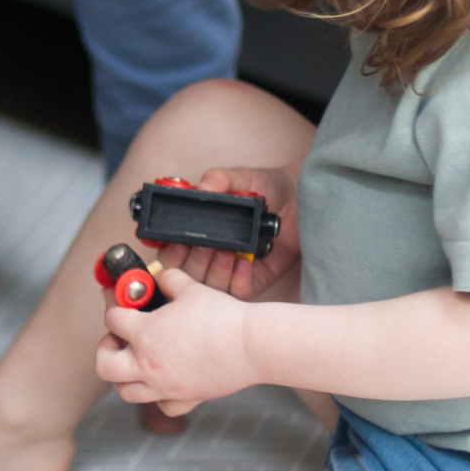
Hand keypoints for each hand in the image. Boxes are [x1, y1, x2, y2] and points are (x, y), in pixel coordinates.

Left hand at [96, 267, 255, 413]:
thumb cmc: (222, 316)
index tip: (118, 302)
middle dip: (105, 350)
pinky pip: (161, 407)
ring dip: (123, 377)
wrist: (251, 344)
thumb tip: (159, 274)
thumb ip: (169, 278)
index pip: (112, 319)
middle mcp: (148, 363)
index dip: (113, 306)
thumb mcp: (191, 288)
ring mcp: (164, 386)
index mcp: (145, 333)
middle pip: (104, 366)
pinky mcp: (185, 398)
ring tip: (135, 362)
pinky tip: (164, 382)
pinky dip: (157, 397)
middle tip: (118, 339)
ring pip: (125, 392)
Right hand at [157, 164, 300, 300]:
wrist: (301, 200)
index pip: (169, 249)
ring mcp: (229, 269)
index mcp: (197, 230)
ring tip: (229, 251)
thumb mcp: (242, 177)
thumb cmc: (267, 188)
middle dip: (193, 260)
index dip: (168, 249)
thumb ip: (220, 178)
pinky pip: (237, 292)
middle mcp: (209, 252)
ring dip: (215, 270)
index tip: (176, 242)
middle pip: (184, 272)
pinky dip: (238, 280)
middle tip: (207, 245)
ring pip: (208, 285)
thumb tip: (201, 187)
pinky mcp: (252, 280)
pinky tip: (246, 262)